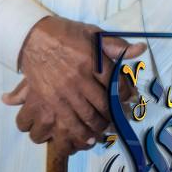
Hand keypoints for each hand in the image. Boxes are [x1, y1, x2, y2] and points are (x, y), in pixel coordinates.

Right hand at [2, 17, 144, 155]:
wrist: (31, 37)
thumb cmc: (64, 33)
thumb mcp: (91, 33)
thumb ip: (115, 44)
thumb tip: (140, 49)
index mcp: (92, 59)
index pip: (116, 83)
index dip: (126, 94)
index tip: (129, 99)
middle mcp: (80, 77)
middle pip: (104, 104)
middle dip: (115, 115)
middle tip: (119, 119)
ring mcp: (64, 91)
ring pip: (88, 118)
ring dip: (100, 127)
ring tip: (104, 129)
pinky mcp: (50, 100)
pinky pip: (68, 123)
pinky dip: (80, 134)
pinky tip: (88, 138)